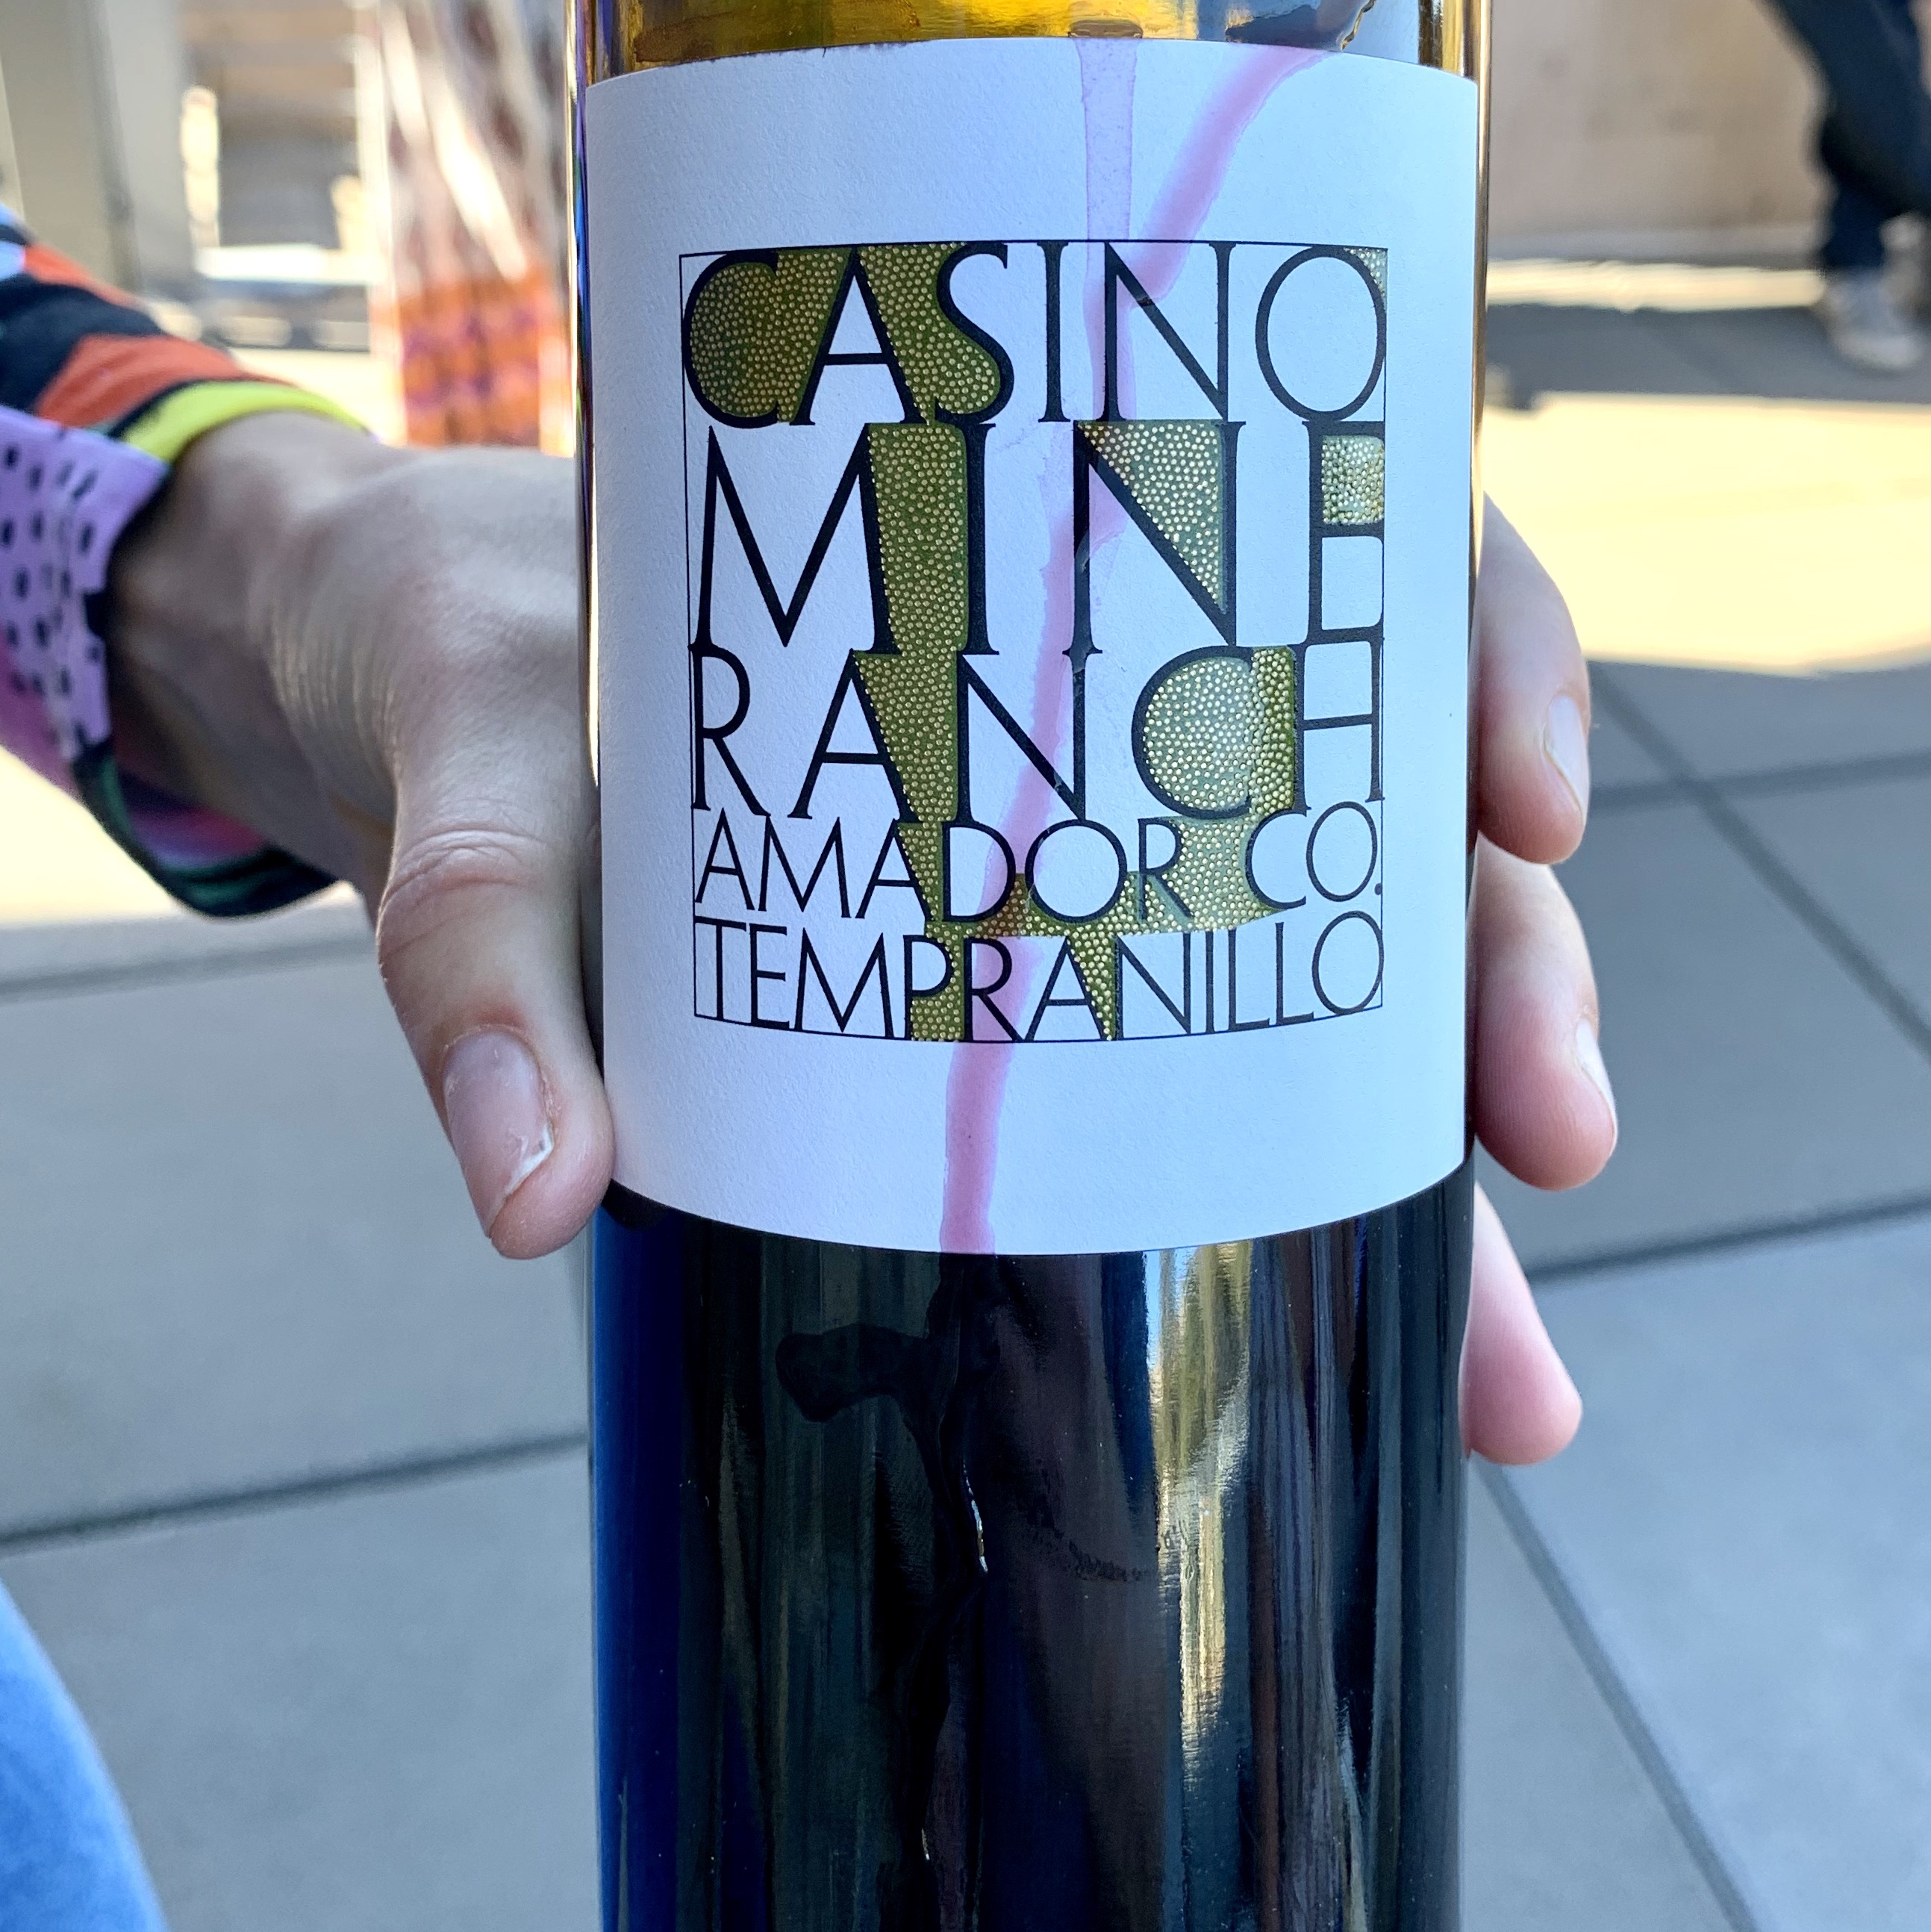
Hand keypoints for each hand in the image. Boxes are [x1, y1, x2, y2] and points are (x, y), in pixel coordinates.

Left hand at [109, 427, 1606, 1461]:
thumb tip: (540, 1192)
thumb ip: (480, 936)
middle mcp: (1099, 723)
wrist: (380, 692)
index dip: (1486, 655)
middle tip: (1550, 1135)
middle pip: (1389, 817)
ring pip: (1339, 997)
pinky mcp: (1003, 1029)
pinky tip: (1373, 1373)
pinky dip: (1301, 1240)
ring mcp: (1071, 881)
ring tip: (1504, 1375)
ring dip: (1448, 1177)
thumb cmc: (456, 652)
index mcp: (1036, 565)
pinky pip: (1198, 1116)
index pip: (1338, 556)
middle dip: (1508, 981)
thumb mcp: (465, 752)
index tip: (1524, 799)